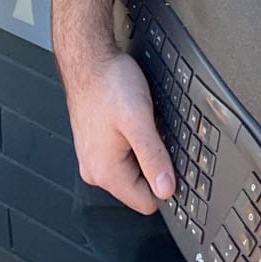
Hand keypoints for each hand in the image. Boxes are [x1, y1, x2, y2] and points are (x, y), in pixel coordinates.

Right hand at [64, 48, 174, 213]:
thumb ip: (154, 157)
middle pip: (139, 186)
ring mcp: (93, 157)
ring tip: (142, 122)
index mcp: (106, 171)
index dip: (165, 183)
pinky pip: (122, 155)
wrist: (87, 59)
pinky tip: (133, 120)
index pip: (146, 202)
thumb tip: (167, 189)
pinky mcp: (94, 145)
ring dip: (143, 151)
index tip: (173, 159)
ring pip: (132, 169)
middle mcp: (95, 170)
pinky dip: (133, 142)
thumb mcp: (139, 120)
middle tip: (155, 132)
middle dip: (153, 164)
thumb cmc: (109, 83)